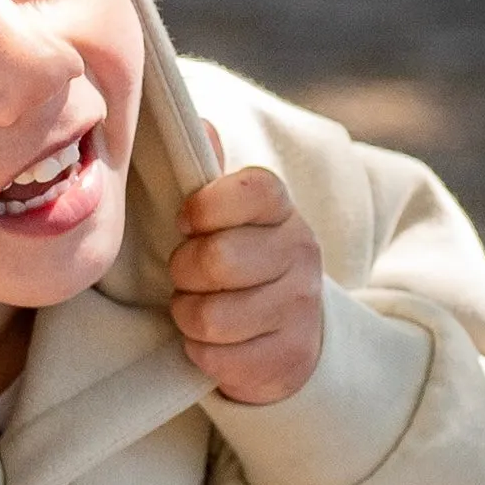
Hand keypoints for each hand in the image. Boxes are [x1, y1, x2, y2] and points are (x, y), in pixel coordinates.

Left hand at [168, 161, 323, 407]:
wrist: (289, 336)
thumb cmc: (239, 264)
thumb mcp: (226, 216)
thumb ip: (207, 171)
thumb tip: (201, 125)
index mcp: (282, 208)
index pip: (250, 191)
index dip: (205, 208)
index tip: (186, 222)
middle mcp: (301, 252)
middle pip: (218, 260)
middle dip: (183, 271)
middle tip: (185, 275)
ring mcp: (300, 308)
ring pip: (212, 316)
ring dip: (188, 316)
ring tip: (196, 310)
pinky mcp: (290, 358)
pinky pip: (219, 359)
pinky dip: (201, 353)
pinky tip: (214, 343)